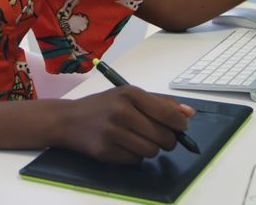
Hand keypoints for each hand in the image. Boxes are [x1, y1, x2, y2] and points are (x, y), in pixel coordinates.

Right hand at [59, 85, 193, 163]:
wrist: (68, 120)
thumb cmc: (103, 106)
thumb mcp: (128, 96)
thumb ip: (159, 103)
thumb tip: (188, 114)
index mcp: (129, 94)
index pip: (166, 112)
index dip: (179, 124)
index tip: (182, 128)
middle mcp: (121, 112)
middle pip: (162, 136)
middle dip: (168, 140)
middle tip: (163, 138)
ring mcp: (111, 133)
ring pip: (151, 151)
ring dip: (152, 149)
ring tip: (141, 140)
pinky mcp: (105, 152)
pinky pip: (135, 160)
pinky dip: (136, 156)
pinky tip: (125, 146)